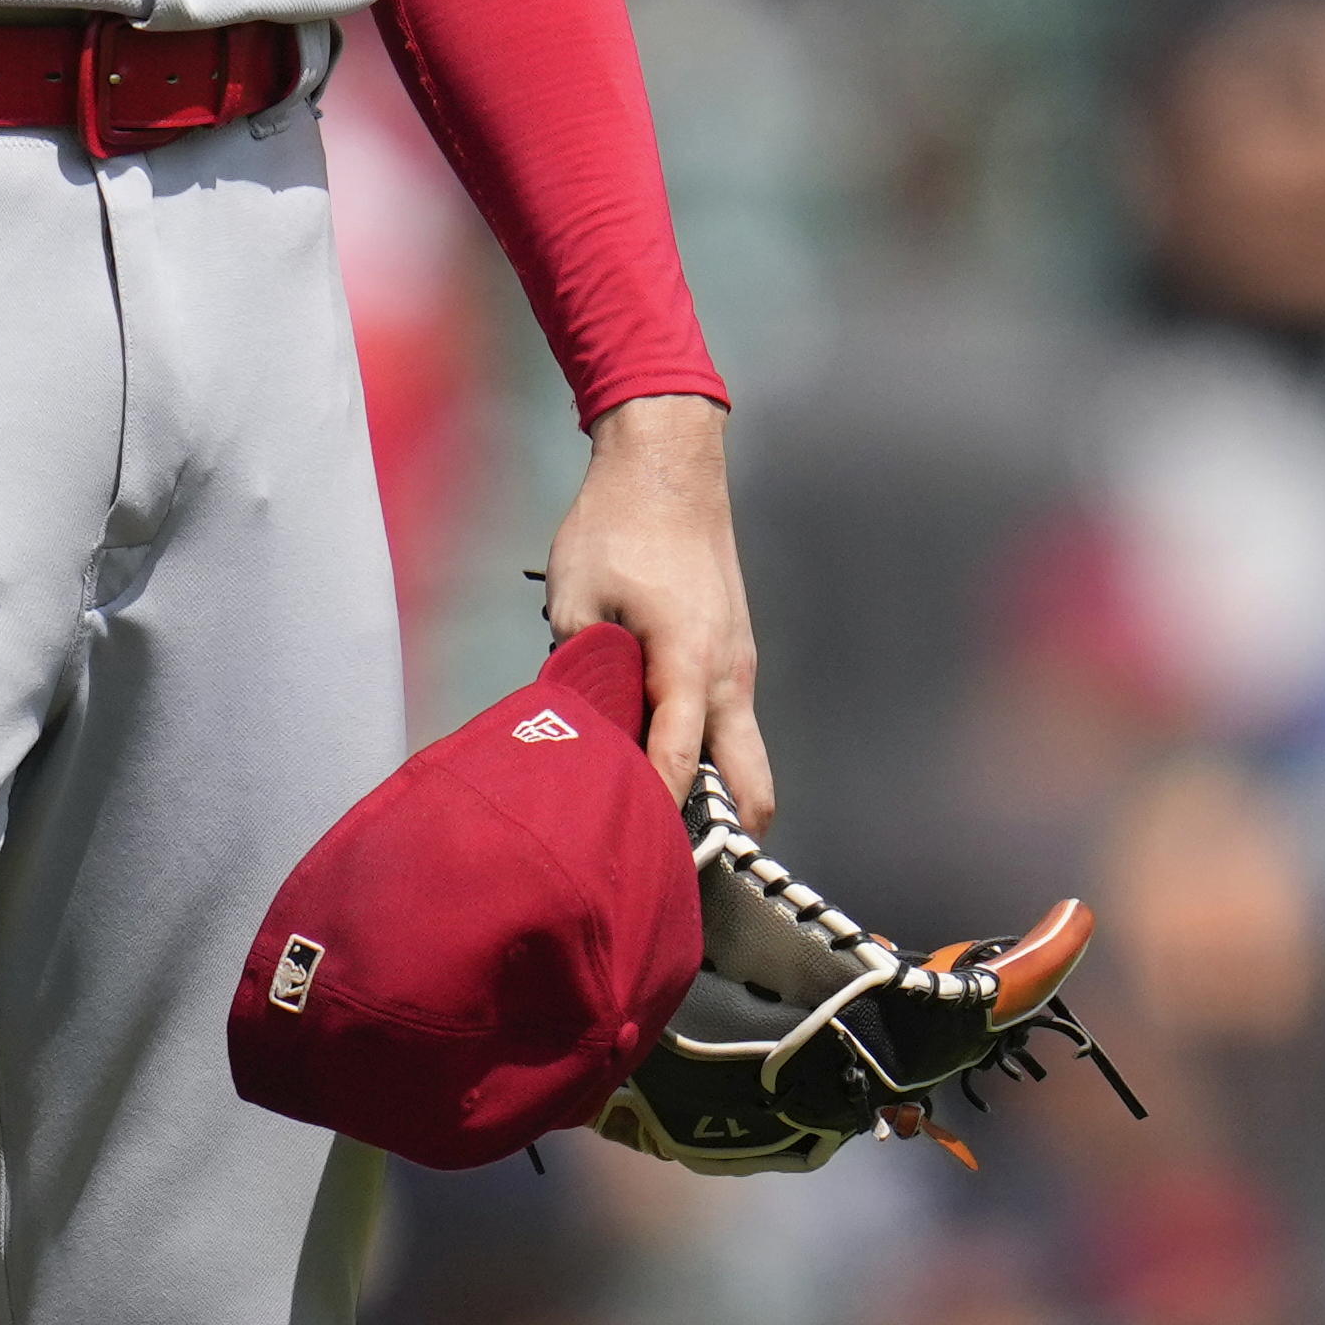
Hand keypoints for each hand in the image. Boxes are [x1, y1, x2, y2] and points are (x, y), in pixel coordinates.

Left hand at [543, 393, 766, 827]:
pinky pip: (733, 725)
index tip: (636, 853)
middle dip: (721, 832)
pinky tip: (663, 759)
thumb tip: (579, 728)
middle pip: (749, 787)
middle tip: (673, 858)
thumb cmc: (617, 525)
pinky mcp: (734, 654)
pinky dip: (713, 754)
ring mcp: (739, 667)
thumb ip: (581, 673)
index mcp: (688, 663)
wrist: (667, 466)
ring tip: (661, 821)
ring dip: (717, 793)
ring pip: (745, 759)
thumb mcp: (575, 600)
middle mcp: (728, 677)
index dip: (657, 813)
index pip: (679, 763)